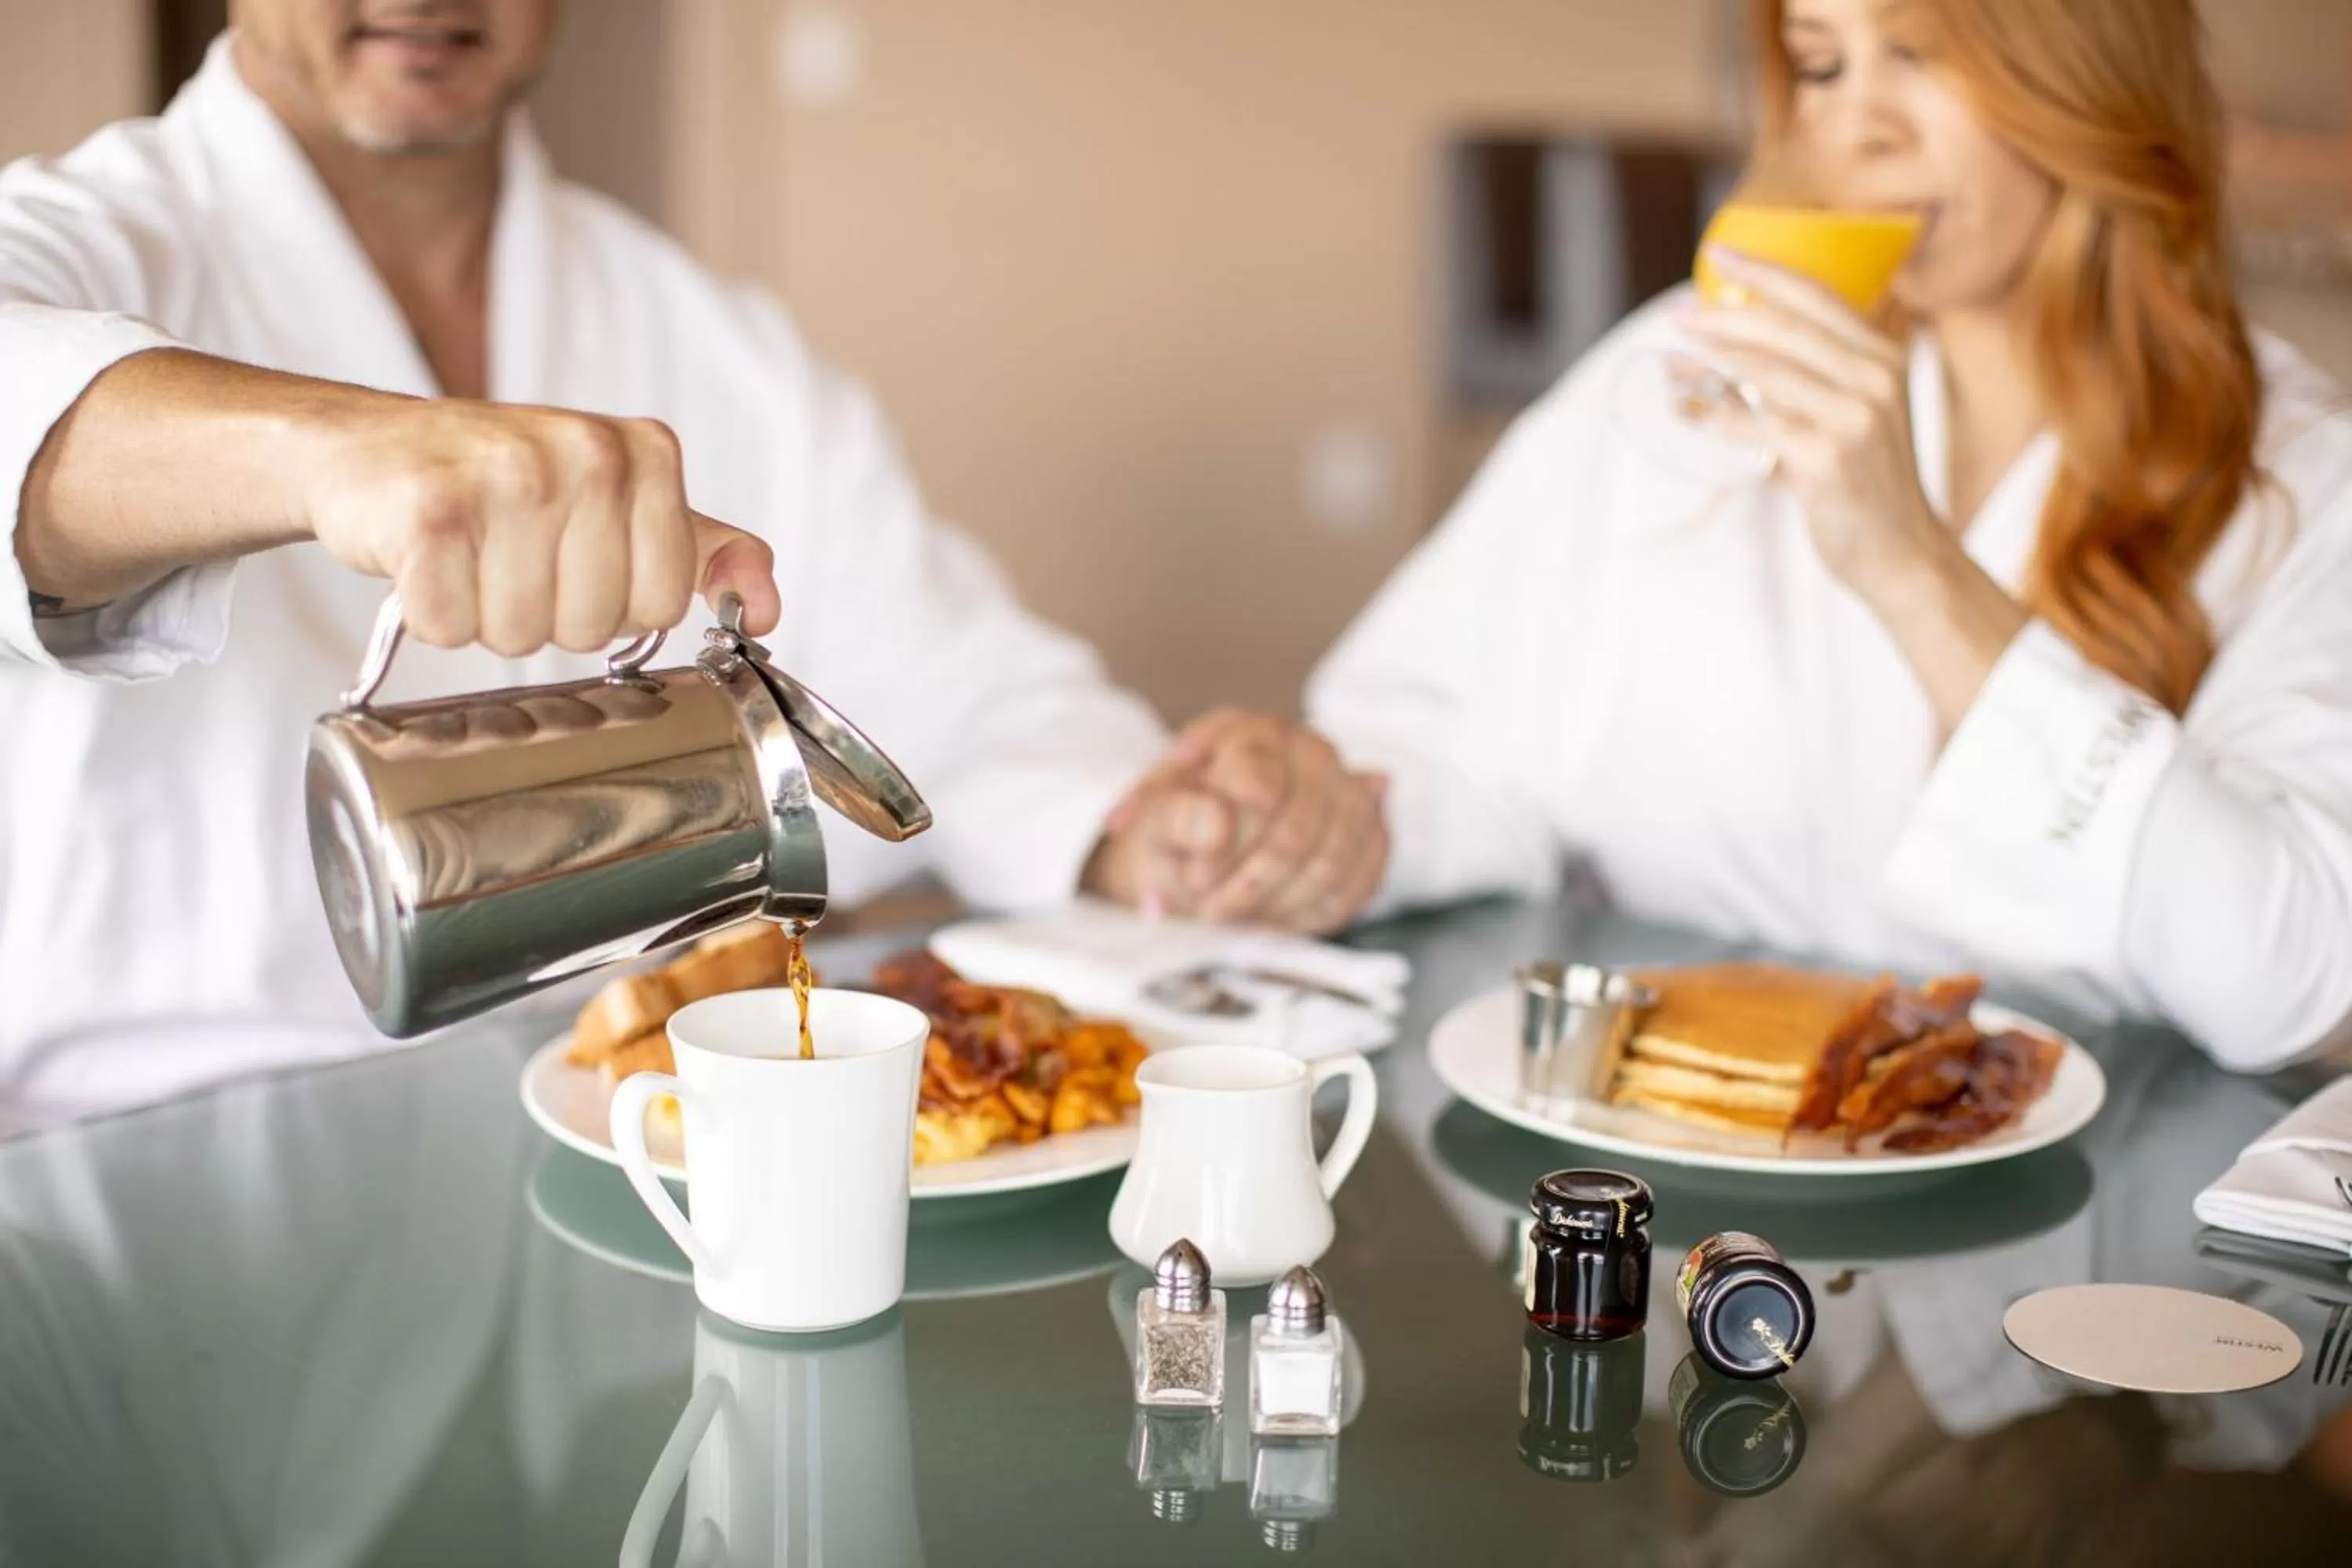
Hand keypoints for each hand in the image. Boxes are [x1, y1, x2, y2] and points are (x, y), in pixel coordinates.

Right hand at [304, 398, 779, 653]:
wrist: (363, 449)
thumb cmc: (499, 488)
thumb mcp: (618, 504)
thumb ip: (700, 553)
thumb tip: (765, 613)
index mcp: (646, 451)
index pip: (661, 603)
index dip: (610, 604)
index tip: (570, 558)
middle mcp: (585, 449)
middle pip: (594, 625)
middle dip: (547, 614)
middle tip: (508, 557)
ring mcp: (506, 473)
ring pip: (523, 635)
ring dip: (486, 616)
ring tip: (467, 556)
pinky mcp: (429, 509)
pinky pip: (450, 626)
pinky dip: (429, 613)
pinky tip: (422, 559)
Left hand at [1085, 709, 1390, 934]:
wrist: (1199, 845)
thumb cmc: (1176, 827)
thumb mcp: (1154, 820)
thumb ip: (1175, 817)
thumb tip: (1219, 825)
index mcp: (1256, 732)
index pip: (1258, 785)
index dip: (1223, 843)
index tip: (1193, 877)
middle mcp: (1311, 751)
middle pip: (1296, 834)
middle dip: (1247, 883)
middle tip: (1208, 908)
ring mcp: (1349, 790)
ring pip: (1330, 863)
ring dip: (1276, 903)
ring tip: (1234, 913)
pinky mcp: (1370, 833)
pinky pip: (1360, 880)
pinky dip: (1313, 910)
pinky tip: (1273, 913)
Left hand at [1683, 247, 2029, 729]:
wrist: (1902, 553)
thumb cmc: (1865, 484)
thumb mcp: (1849, 417)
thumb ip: (1802, 382)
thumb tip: (1722, 358)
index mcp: (1882, 357)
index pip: (1816, 296)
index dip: (1764, 272)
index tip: (1718, 255)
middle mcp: (1875, 377)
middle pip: (1784, 327)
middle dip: (1724, 317)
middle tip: (1678, 315)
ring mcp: (1854, 418)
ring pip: (1766, 373)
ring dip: (1710, 364)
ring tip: (1671, 364)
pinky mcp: (1829, 459)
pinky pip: (1758, 428)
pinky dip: (1717, 419)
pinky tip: (1689, 414)